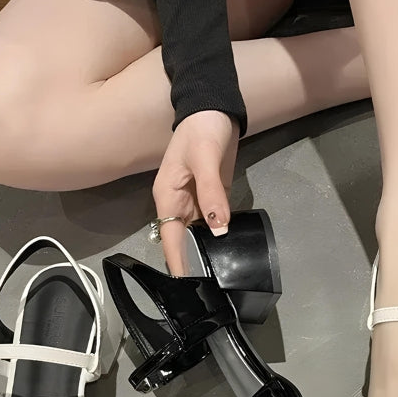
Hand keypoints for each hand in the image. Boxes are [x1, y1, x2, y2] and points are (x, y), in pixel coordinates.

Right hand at [152, 110, 238, 273]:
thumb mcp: (205, 159)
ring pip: (198, 235)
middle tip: (209, 289)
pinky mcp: (212, 199)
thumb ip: (211, 193)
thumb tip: (219, 228)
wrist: (215, 107)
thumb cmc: (203, 130)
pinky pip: (213, 224)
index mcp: (168, 197)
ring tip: (220, 276)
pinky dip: (219, 237)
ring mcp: (196, 203)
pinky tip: (229, 252)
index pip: (170, 237)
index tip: (186, 286)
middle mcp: (179, 204)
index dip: (178, 261)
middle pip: (183, 241)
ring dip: (206, 252)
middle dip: (192, 263)